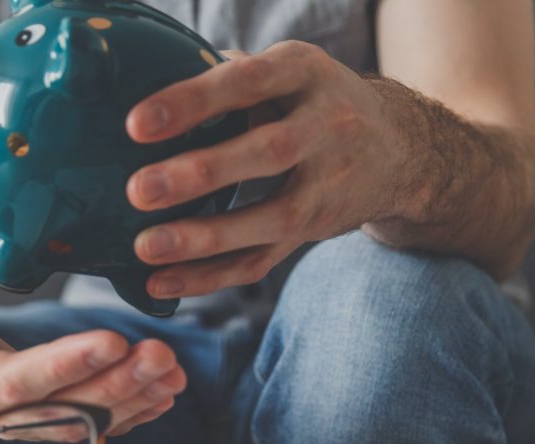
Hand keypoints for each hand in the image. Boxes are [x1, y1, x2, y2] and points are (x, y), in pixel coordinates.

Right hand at [0, 272, 185, 434]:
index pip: (17, 383)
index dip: (65, 366)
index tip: (111, 341)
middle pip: (63, 408)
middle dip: (117, 384)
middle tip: (161, 356)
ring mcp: (21, 420)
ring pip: (84, 419)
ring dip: (133, 398)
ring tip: (172, 371)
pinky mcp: (41, 414)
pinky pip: (90, 420)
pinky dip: (130, 408)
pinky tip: (162, 392)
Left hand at [126, 42, 400, 298]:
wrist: (397, 149)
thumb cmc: (310, 101)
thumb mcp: (285, 71)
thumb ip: (228, 77)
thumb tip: (147, 86)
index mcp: (307, 73)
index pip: (250, 81)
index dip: (195, 101)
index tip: (137, 125)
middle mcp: (327, 126)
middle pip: (269, 152)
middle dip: (201, 174)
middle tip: (139, 190)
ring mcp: (326, 184)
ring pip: (271, 218)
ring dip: (205, 238)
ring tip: (146, 247)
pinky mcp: (313, 230)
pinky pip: (262, 261)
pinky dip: (210, 277)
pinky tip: (162, 282)